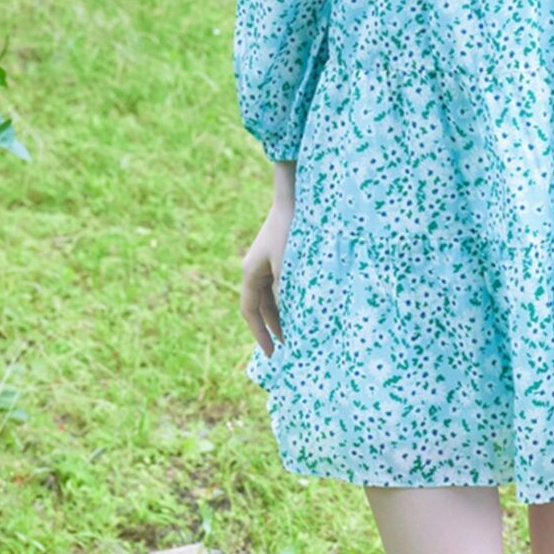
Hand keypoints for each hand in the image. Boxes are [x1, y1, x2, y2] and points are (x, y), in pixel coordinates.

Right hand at [241, 200, 291, 354]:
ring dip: (282, 315)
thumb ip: (285, 291)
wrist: (294, 199)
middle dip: (273, 328)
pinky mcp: (278, 258)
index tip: (271, 353)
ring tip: (297, 333)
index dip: (260, 334)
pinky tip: (302, 309)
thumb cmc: (289, 231)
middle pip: (261, 307)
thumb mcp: (287, 265)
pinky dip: (289, 300)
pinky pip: (280, 287)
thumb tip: (289, 316)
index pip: (250, 312)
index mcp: (251, 273)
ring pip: (272, 298)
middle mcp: (255, 271)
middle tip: (287, 348)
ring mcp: (266, 264)